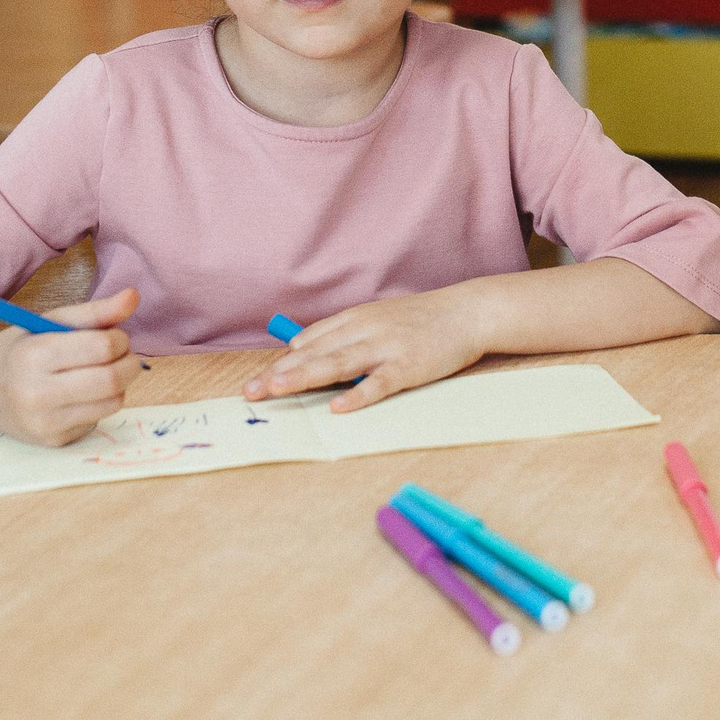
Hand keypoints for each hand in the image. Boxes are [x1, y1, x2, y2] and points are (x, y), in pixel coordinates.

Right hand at [0, 288, 142, 447]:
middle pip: (111, 379)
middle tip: (124, 354)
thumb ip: (95, 311)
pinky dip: (101, 403)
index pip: (102, 347)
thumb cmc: (23, 349)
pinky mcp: (54, 441)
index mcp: (34, 355)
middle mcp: (36, 393)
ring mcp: (44, 423)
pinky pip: (98, 420)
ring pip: (112, 403)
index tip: (116, 336)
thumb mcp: (52, 322)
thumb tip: (134, 296)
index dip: (120, 338)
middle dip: (130, 363)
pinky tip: (83, 394)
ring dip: (120, 384)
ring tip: (104, 371)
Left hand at [243, 287, 487, 412]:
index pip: (309, 341)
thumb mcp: (377, 318)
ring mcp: (387, 348)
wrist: (466, 312)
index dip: (281, 363)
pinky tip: (338, 407)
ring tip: (279, 389)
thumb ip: (342, 334)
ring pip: (340, 364)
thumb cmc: (420, 320)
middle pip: (316, 353)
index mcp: (355, 319)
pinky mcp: (410, 366)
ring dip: (306, 376)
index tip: (257, 380)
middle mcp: (365, 330)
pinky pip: (380, 383)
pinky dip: (359, 395)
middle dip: (281, 373)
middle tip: (252, 391)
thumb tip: (302, 351)